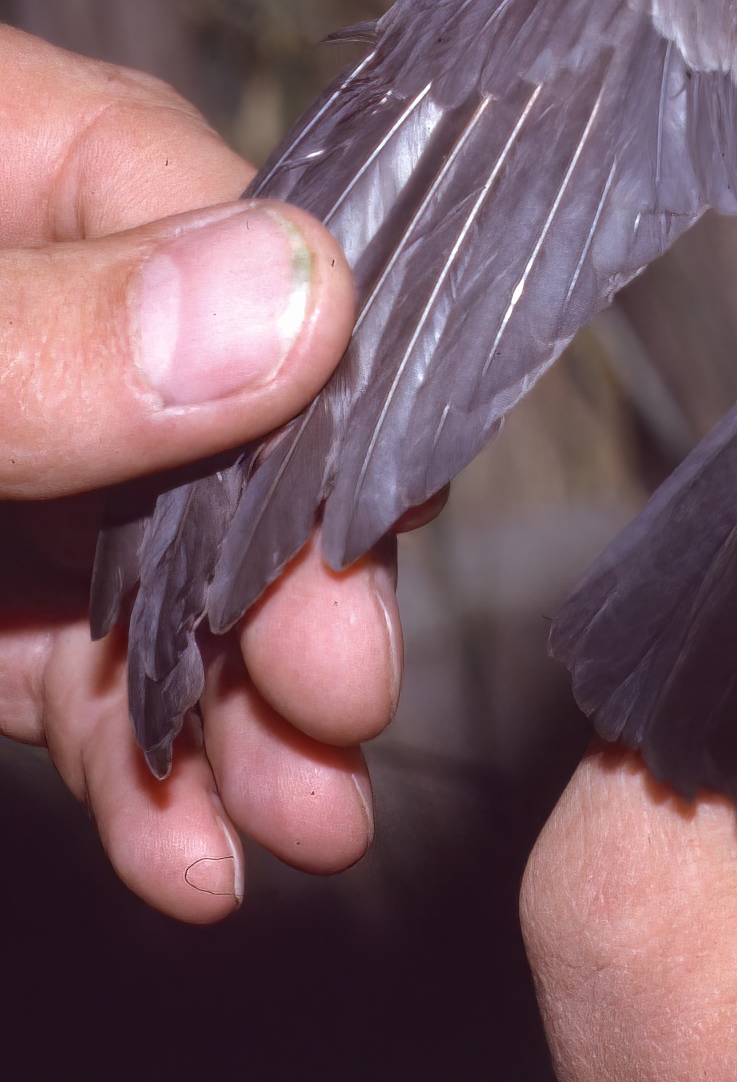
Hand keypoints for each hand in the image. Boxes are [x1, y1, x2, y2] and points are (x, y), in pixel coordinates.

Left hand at [0, 25, 398, 920]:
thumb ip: (22, 331)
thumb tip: (301, 295)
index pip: (208, 230)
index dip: (314, 398)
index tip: (357, 557)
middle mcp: (6, 300)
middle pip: (212, 423)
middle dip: (282, 591)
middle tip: (337, 713)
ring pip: (152, 565)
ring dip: (231, 715)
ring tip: (298, 829)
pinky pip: (61, 654)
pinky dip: (128, 759)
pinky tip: (188, 851)